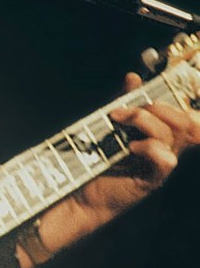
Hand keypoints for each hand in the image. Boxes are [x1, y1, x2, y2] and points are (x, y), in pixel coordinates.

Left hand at [75, 71, 199, 223]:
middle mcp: (165, 148)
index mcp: (159, 133)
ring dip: (144, 120)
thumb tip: (134, 78)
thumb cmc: (96, 158)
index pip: (187, 118)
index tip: (162, 93)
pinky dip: (149, 147)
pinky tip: (130, 147)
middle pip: (184, 122)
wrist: (80, 190)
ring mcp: (159, 164)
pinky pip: (165, 159)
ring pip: (171, 135)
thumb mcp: (110, 123)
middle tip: (126, 109)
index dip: (187, 107)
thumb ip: (124, 101)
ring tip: (119, 121)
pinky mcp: (152, 179)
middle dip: (158, 106)